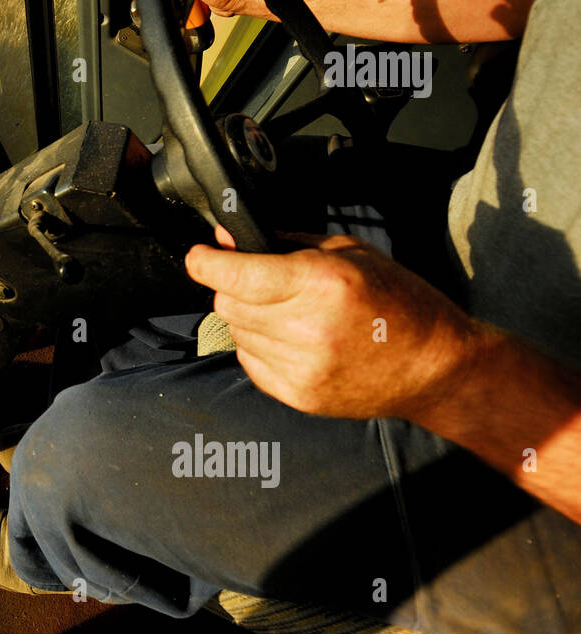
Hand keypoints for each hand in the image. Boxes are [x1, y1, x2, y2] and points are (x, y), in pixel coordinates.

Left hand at [185, 228, 485, 419]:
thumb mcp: (349, 253)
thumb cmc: (399, 303)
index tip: (199, 255)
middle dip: (234, 286)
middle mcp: (306, 327)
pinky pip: (250, 361)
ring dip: (249, 317)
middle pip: (228, 302)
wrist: (435, 367)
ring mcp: (301, 366)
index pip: (233, 275)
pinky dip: (260, 346)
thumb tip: (231, 239)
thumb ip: (284, 244)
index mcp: (320, 283)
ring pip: (236, 331)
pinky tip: (294, 340)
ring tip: (290, 314)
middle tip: (262, 282)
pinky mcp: (298, 394)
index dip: (205, 262)